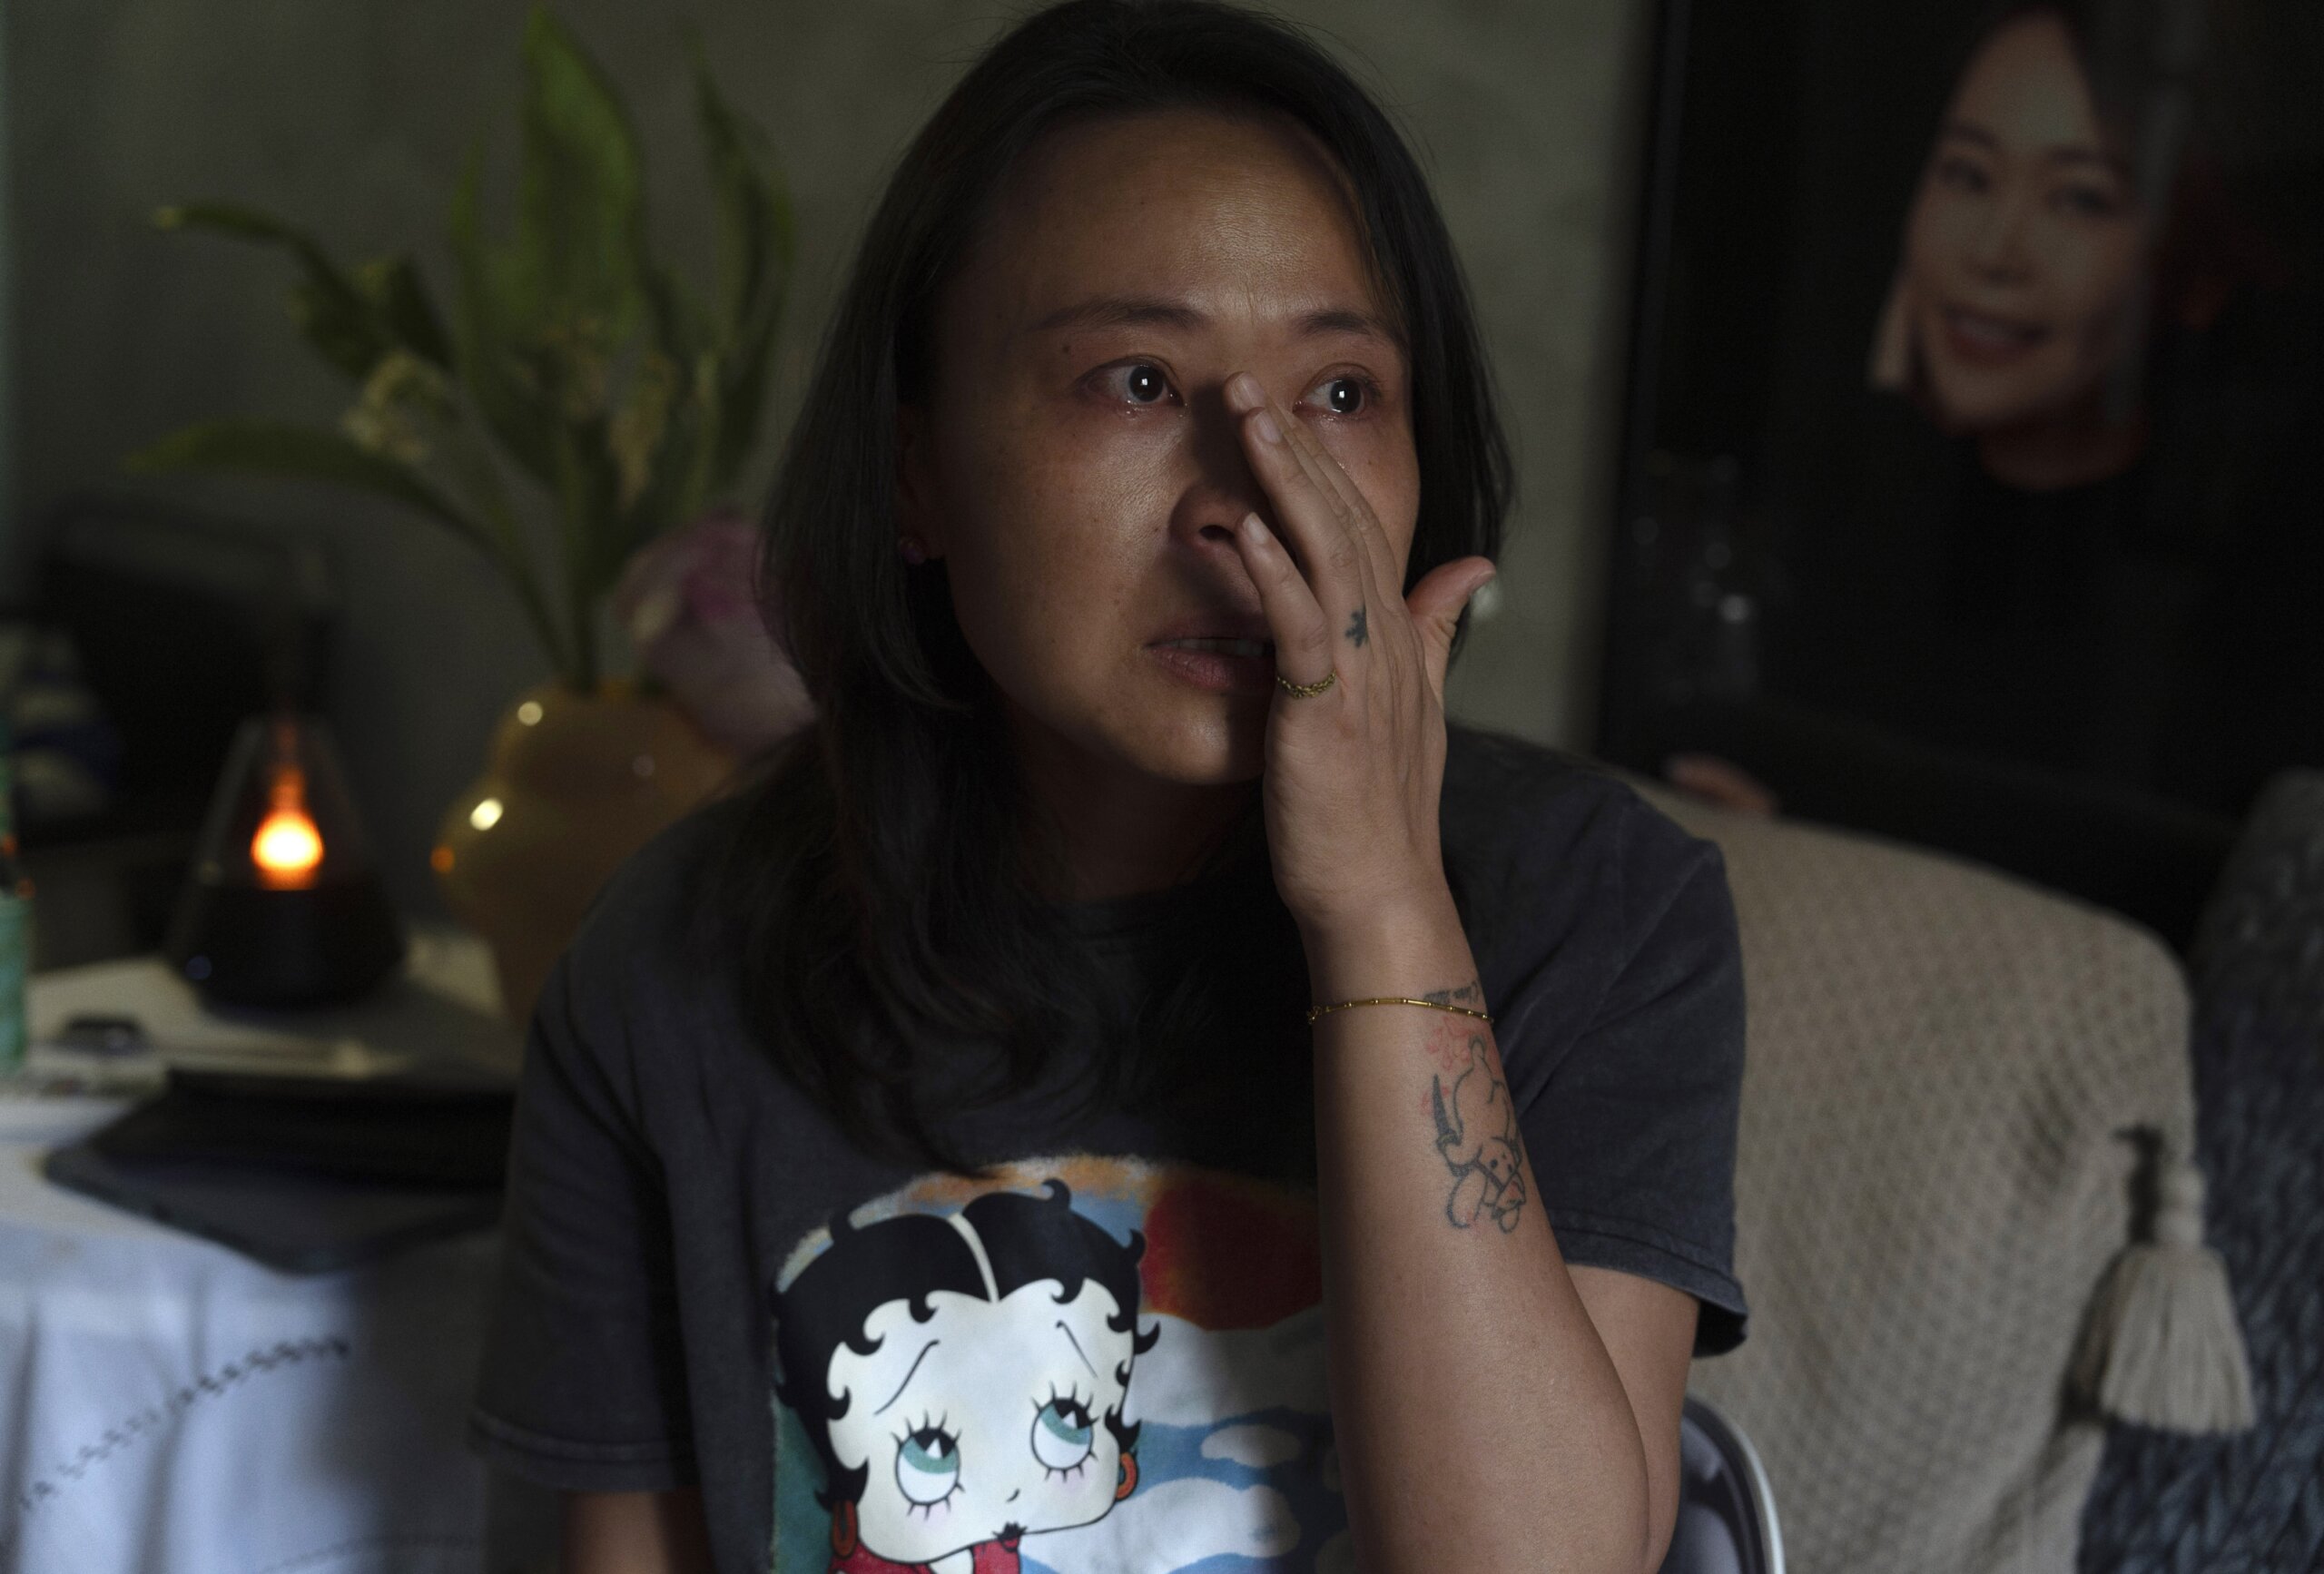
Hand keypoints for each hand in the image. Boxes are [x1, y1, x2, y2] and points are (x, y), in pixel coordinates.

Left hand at [1220, 370, 1496, 944]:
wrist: (1380, 891)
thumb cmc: (1381, 808)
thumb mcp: (1414, 705)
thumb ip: (1436, 627)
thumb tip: (1473, 565)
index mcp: (1397, 636)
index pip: (1361, 526)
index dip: (1320, 463)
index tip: (1277, 408)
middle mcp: (1385, 642)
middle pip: (1343, 521)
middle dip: (1295, 447)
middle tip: (1245, 382)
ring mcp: (1360, 673)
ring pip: (1326, 554)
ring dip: (1283, 481)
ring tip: (1244, 420)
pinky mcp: (1326, 711)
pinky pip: (1303, 627)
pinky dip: (1274, 572)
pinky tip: (1242, 527)